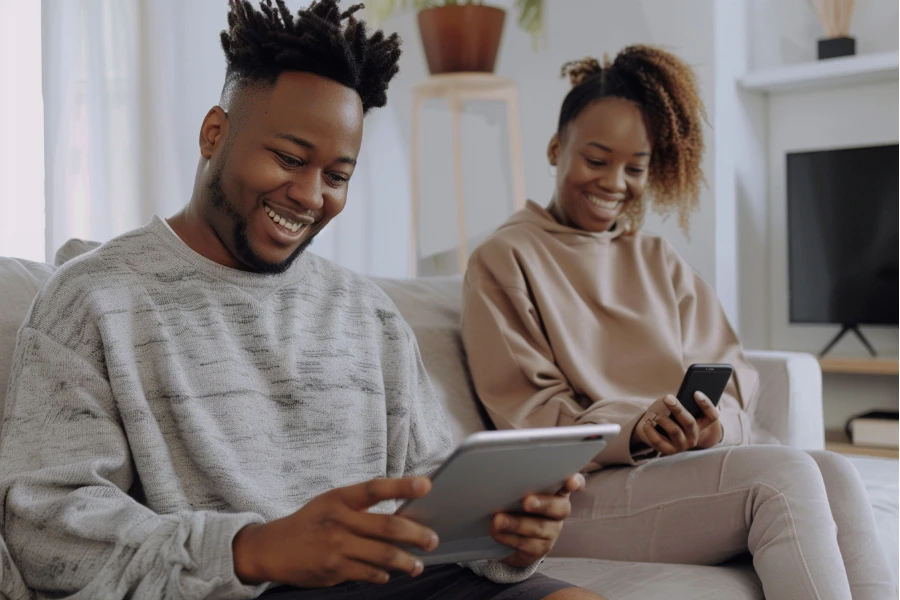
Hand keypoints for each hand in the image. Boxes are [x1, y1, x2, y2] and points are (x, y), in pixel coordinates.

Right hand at [232, 477, 438, 587]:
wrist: (271, 548)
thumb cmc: (309, 523)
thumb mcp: (330, 504)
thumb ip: (361, 508)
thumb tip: (401, 517)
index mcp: (340, 498)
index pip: (375, 488)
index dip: (402, 486)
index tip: (425, 486)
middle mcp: (340, 520)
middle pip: (388, 526)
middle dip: (416, 534)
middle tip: (432, 540)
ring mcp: (338, 546)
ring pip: (384, 554)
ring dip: (407, 561)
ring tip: (417, 565)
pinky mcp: (335, 569)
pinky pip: (369, 572)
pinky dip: (383, 574)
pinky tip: (388, 573)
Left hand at [491, 473, 584, 567]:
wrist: (509, 534)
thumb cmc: (515, 502)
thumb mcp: (518, 489)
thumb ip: (519, 481)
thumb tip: (500, 474)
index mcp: (556, 490)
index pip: (573, 483)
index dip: (575, 482)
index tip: (570, 482)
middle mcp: (558, 509)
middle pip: (560, 508)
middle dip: (543, 504)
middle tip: (527, 502)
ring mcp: (552, 530)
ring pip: (540, 528)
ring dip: (518, 524)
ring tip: (499, 520)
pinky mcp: (540, 548)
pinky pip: (528, 545)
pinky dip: (509, 538)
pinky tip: (497, 533)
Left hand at [630, 393, 722, 455]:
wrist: (659, 432)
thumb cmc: (670, 414)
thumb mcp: (677, 406)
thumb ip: (678, 402)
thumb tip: (669, 400)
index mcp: (702, 424)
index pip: (712, 416)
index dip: (706, 404)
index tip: (696, 393)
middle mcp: (694, 436)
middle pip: (690, 422)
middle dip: (678, 409)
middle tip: (667, 398)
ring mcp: (682, 445)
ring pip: (675, 431)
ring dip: (663, 420)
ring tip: (654, 414)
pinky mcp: (669, 451)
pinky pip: (659, 442)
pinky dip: (651, 431)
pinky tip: (646, 423)